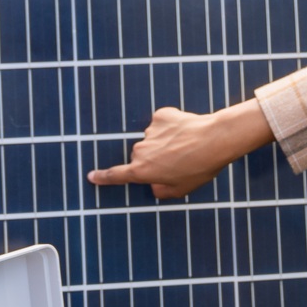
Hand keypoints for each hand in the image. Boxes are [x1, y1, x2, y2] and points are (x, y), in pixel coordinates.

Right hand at [87, 101, 274, 199]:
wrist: (215, 140)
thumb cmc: (200, 168)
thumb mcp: (181, 189)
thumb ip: (161, 190)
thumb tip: (154, 184)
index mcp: (142, 171)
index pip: (116, 175)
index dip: (103, 177)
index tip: (92, 176)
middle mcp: (141, 151)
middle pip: (142, 156)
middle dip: (156, 159)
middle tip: (179, 161)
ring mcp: (150, 132)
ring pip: (154, 139)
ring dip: (166, 142)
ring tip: (188, 145)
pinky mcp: (161, 116)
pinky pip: (163, 123)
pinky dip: (172, 126)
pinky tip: (186, 130)